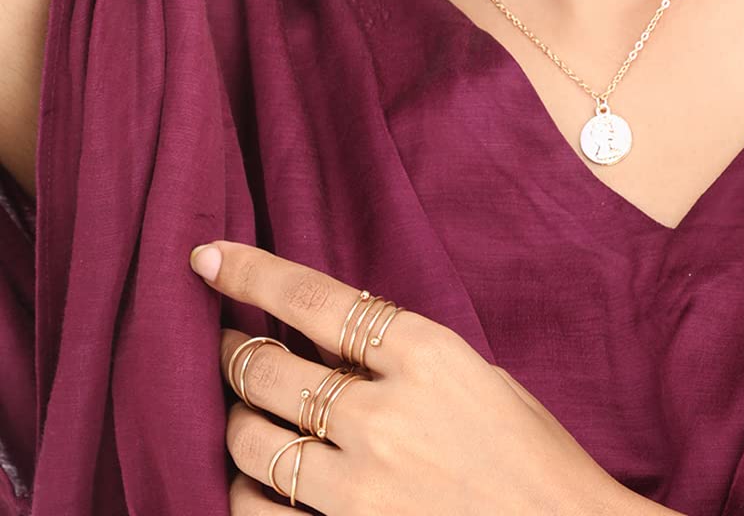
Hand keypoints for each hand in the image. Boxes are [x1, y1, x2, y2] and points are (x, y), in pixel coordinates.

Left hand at [189, 239, 624, 515]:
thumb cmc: (531, 456)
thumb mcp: (476, 375)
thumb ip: (402, 354)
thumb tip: (323, 332)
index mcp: (427, 355)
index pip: (313, 299)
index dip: (249, 273)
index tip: (206, 257)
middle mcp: (386, 416)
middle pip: (265, 370)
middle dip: (232, 354)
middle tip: (225, 348)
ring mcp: (363, 488)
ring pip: (250, 442)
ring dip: (236, 423)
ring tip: (244, 416)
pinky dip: (245, 493)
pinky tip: (255, 482)